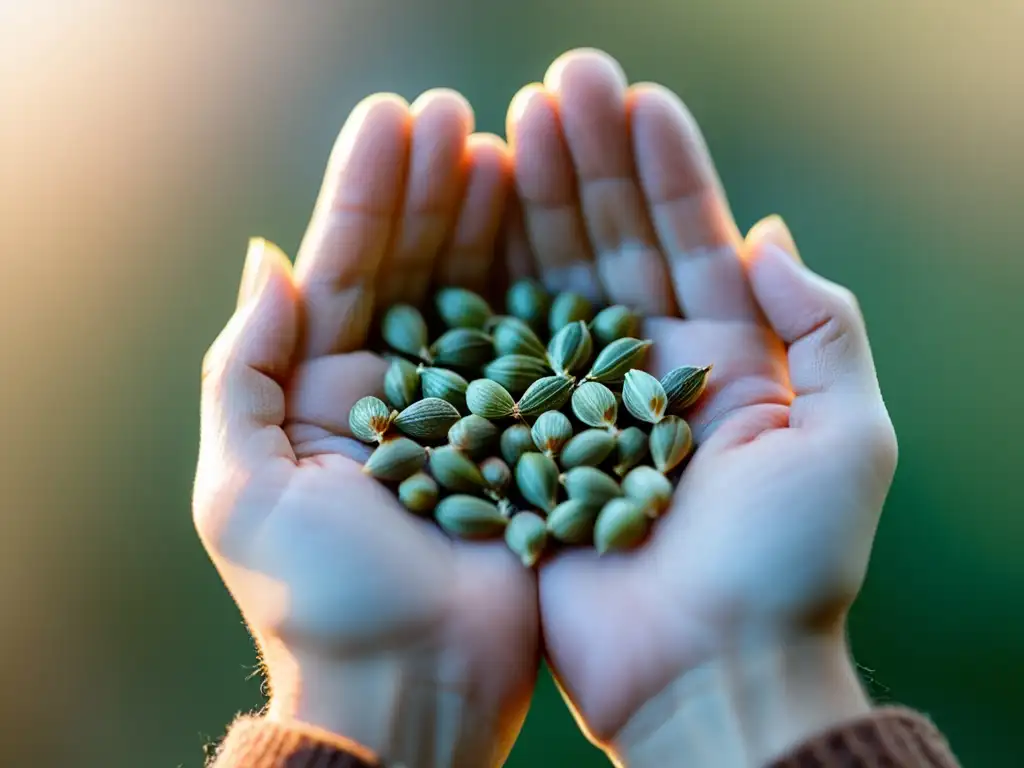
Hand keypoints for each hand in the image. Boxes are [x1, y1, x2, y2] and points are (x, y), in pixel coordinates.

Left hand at [194, 90, 537, 767]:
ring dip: (491, 222)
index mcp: (324, 392)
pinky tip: (559, 235)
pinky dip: (545, 290)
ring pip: (479, 295)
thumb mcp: (244, 488)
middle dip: (434, 190)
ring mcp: (468, 409)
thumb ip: (244, 372)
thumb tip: (265, 261)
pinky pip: (536, 350)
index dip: (369, 193)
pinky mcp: (527, 438)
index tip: (402, 120)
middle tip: (462, 118)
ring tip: (511, 147)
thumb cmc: (321, 601)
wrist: (410, 691)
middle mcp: (397, 390)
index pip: (344, 269)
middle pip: (415, 268)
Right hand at [506, 50, 896, 765]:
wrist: (709, 673)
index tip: (636, 97)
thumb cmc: (787, 567)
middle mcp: (647, 374)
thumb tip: (768, 237)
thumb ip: (825, 330)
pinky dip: (488, 293)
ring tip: (514, 126)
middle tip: (561, 84)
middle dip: (592, 166)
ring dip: (539, 208)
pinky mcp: (524, 444)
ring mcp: (578, 405)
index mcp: (725, 363)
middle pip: (615, 249)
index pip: (691, 242)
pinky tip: (471, 228)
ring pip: (554, 286)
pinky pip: (503, 357)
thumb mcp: (848, 438)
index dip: (666, 169)